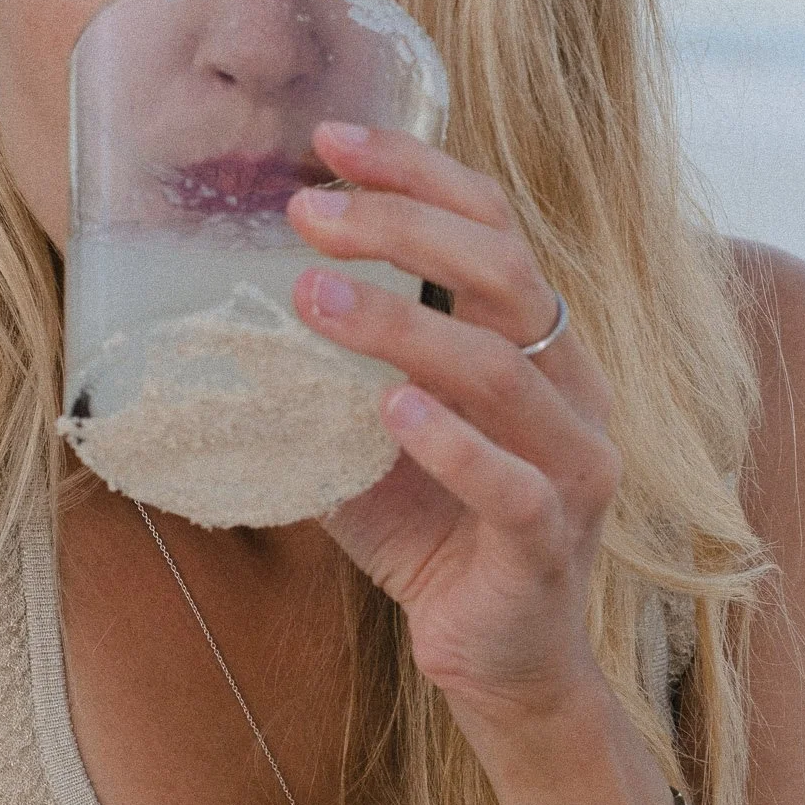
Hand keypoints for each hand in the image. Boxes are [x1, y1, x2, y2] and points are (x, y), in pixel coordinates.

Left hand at [287, 121, 623, 735]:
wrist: (500, 661)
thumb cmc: (436, 535)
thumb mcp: (372, 437)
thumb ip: (333, 374)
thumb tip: (230, 307)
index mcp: (537, 346)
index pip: (496, 227)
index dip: (421, 175)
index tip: (332, 142)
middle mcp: (571, 388)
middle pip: (505, 272)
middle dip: (401, 228)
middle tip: (303, 212)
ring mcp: (573, 464)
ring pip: (501, 369)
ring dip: (399, 326)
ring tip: (311, 298)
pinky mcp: (550, 540)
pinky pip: (510, 482)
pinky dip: (448, 444)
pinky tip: (388, 411)